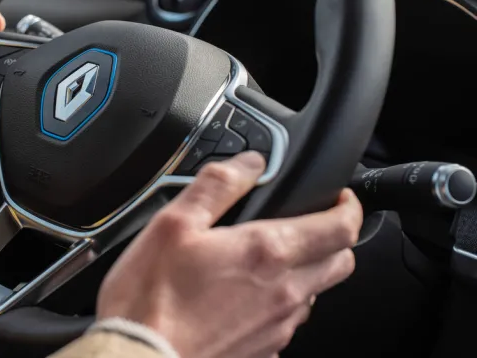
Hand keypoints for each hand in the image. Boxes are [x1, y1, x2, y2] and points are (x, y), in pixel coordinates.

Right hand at [97, 152, 361, 357]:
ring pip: (316, 293)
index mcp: (267, 252)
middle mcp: (284, 292)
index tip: (339, 197)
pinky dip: (279, 303)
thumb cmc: (152, 296)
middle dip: (335, 238)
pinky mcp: (262, 350)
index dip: (349, 206)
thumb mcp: (175, 222)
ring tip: (270, 258)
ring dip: (307, 271)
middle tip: (312, 223)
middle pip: (340, 262)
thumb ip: (219, 185)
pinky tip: (246, 296)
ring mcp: (276, 326)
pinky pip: (287, 322)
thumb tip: (250, 163)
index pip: (341, 228)